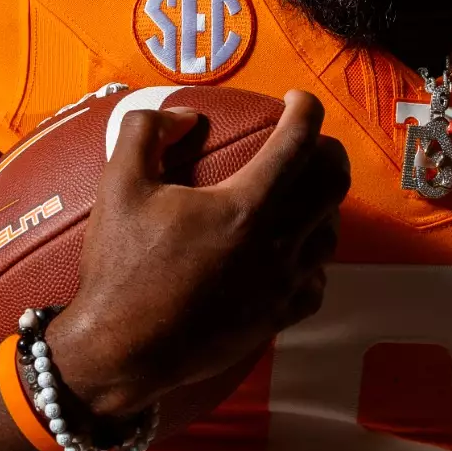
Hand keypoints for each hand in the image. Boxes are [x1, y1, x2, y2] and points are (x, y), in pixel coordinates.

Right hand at [47, 89, 349, 418]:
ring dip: (323, 205)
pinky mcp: (278, 317)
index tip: (294, 100)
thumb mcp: (118, 185)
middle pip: (334, 182)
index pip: (299, 140)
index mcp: (244, 206)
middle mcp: (276, 243)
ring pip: (331, 232)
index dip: (304, 108)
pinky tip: (294, 253)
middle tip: (307, 143)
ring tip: (300, 194)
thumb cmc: (120, 268)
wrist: (121, 350)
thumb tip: (184, 116)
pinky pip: (318, 281)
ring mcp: (282, 285)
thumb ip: (147, 132)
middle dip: (328, 152)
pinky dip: (313, 259)